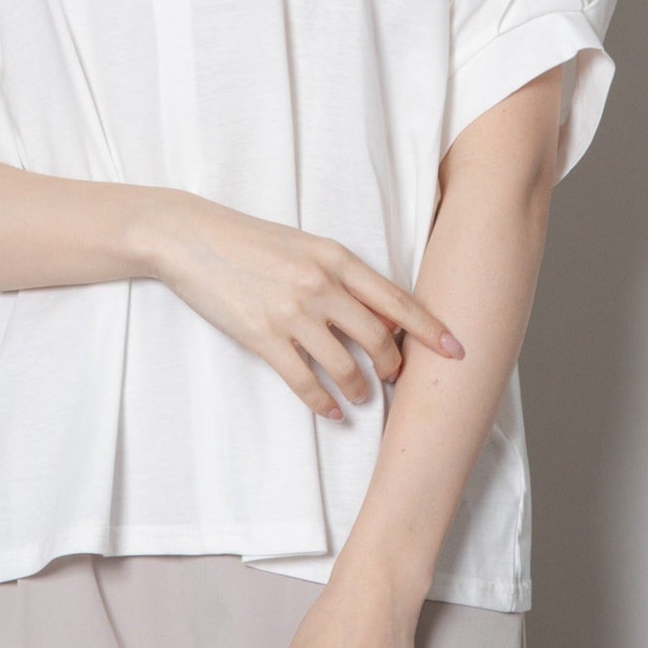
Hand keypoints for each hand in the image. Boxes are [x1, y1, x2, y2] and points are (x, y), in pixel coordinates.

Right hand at [143, 190, 464, 420]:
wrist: (192, 237)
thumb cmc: (249, 240)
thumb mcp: (304, 246)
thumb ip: (339, 275)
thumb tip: (375, 313)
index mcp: (335, 257)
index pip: (395, 300)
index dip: (430, 329)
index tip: (456, 351)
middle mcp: (320, 285)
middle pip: (378, 338)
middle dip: (394, 366)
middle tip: (394, 378)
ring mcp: (291, 312)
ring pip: (345, 366)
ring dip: (360, 389)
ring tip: (361, 396)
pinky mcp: (263, 336)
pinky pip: (305, 381)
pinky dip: (324, 402)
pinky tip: (332, 410)